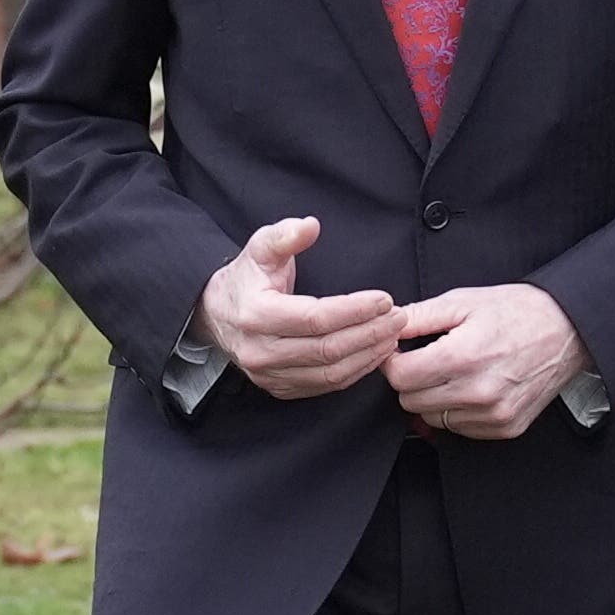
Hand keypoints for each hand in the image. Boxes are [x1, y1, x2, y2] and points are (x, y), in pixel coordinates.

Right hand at [198, 216, 400, 399]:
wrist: (216, 314)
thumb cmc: (246, 278)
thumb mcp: (260, 247)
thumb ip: (285, 235)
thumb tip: (311, 225)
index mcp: (256, 315)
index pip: (316, 318)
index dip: (355, 310)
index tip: (385, 299)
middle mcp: (260, 352)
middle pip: (328, 349)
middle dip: (370, 333)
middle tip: (398, 318)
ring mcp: (269, 375)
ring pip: (330, 373)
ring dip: (368, 355)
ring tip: (392, 335)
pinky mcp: (280, 388)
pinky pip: (325, 386)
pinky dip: (355, 371)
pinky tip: (373, 353)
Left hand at [384, 283, 588, 436]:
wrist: (567, 330)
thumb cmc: (515, 311)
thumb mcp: (463, 301)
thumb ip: (419, 316)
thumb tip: (386, 326)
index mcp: (463, 357)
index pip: (400, 378)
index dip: (393, 362)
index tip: (401, 351)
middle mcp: (478, 392)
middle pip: (411, 401)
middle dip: (411, 380)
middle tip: (428, 359)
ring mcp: (494, 414)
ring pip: (432, 418)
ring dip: (433, 397)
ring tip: (454, 371)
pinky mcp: (507, 427)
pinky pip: (460, 429)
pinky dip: (458, 411)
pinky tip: (473, 386)